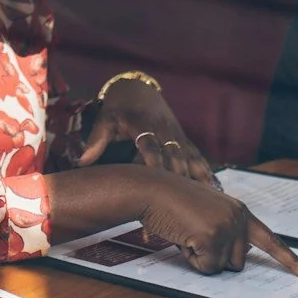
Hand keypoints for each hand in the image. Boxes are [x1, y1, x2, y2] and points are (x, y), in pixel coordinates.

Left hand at [77, 79, 217, 190]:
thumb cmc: (118, 109)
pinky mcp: (185, 140)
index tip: (155, 186)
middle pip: (174, 157)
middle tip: (178, 207)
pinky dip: (206, 172)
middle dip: (176, 182)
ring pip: (189, 159)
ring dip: (196, 180)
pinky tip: (215, 191)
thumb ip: (96, 140)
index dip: (153, 166)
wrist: (138, 89)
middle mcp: (164, 131)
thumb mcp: (105, 119)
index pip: (150, 148)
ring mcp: (177, 135)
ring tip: (205, 204)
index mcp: (143, 126)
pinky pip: (198, 156)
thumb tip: (82, 162)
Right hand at [129, 172, 297, 278]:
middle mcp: (239, 218)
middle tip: (194, 235)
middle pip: (238, 262)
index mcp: (241, 211)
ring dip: (201, 258)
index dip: (292, 261)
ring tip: (186, 233)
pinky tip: (182, 237)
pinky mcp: (213, 237)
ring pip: (221, 268)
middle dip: (214, 257)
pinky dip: (191, 260)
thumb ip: (226, 230)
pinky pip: (206, 268)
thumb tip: (234, 261)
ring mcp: (227, 227)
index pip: (271, 240)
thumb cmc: (171, 203)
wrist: (150, 189)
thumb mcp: (207, 212)